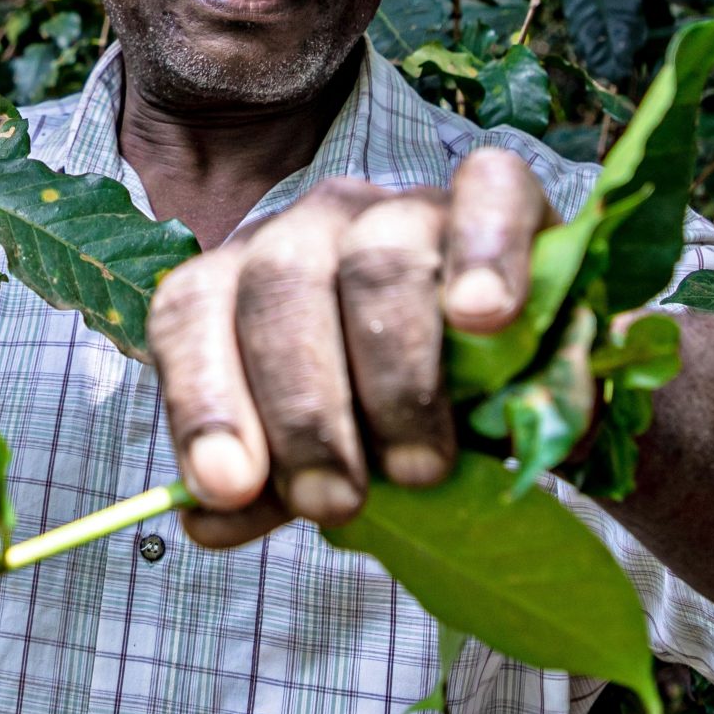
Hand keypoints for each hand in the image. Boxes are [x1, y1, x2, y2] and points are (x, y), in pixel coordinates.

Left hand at [146, 147, 553, 546]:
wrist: (521, 364)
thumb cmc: (408, 410)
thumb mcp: (336, 455)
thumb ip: (274, 483)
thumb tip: (206, 520)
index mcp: (250, 281)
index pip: (192, 310)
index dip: (202, 398)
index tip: (229, 487)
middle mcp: (314, 227)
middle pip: (280, 285)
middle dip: (303, 408)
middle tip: (337, 501)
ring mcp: (406, 204)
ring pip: (377, 258)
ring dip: (395, 375)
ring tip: (420, 469)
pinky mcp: (502, 193)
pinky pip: (487, 193)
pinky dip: (486, 254)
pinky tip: (484, 317)